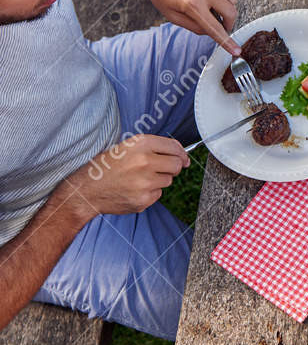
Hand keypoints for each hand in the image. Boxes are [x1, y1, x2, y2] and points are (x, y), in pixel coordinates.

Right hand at [61, 134, 189, 219]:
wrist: (87, 190)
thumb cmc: (106, 167)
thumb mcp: (127, 147)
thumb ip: (154, 146)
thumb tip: (181, 153)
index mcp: (141, 144)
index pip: (174, 147)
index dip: (181, 153)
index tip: (183, 158)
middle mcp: (145, 162)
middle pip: (176, 165)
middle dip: (173, 167)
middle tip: (161, 169)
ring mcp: (145, 182)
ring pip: (168, 181)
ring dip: (159, 180)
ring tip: (138, 179)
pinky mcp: (143, 199)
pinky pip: (157, 195)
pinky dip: (150, 193)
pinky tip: (133, 189)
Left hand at [130, 0, 240, 53]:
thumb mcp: (171, 16)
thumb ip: (193, 27)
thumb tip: (210, 32)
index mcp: (192, 5)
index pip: (215, 28)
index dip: (227, 42)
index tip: (236, 51)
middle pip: (231, 12)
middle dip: (230, 23)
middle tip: (222, 25)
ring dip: (227, 8)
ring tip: (213, 7)